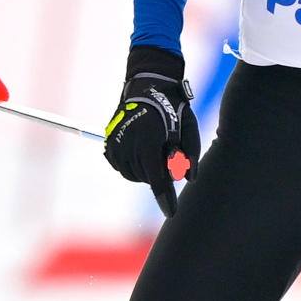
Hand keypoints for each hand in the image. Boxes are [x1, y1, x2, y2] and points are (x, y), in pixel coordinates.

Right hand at [103, 45, 199, 215]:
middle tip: (167, 153)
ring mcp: (116, 146)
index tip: (171, 213)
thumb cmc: (172, 108)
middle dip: (160, 173)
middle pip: (147, 178)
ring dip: (146, 170)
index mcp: (149, 141)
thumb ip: (191, 154)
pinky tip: (141, 150)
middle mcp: (129, 145)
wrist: (147, 87)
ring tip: (154, 149)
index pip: (157, 179)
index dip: (165, 198)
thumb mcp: (189, 128)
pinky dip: (134, 165)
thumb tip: (190, 179)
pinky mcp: (110, 146)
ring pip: (134, 175)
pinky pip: (124, 168)